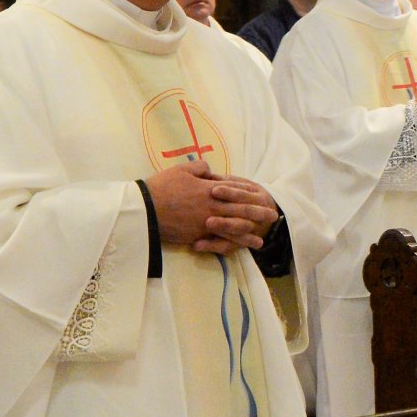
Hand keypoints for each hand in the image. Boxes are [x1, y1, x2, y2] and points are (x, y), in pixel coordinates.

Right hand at [145, 162, 274, 254]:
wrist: (144, 208)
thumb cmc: (161, 187)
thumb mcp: (181, 170)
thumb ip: (200, 168)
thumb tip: (210, 170)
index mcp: (210, 190)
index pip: (235, 192)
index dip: (250, 195)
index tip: (262, 196)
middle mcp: (212, 207)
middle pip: (240, 210)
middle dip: (258, 213)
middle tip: (272, 216)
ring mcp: (206, 223)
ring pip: (233, 229)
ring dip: (248, 234)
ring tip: (261, 240)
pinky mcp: (196, 235)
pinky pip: (218, 241)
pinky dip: (230, 244)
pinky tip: (238, 249)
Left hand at [207, 176, 282, 242]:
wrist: (269, 214)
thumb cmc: (244, 194)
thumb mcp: (240, 184)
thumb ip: (226, 181)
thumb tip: (208, 174)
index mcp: (258, 197)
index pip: (244, 194)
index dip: (230, 192)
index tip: (214, 190)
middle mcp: (258, 215)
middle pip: (244, 214)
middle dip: (226, 213)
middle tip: (208, 215)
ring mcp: (250, 230)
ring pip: (238, 232)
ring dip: (222, 229)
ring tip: (204, 227)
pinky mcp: (238, 243)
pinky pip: (227, 247)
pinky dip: (212, 246)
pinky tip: (196, 245)